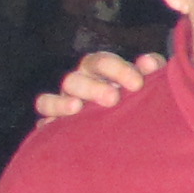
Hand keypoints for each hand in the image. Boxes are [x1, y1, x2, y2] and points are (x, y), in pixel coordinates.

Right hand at [32, 48, 155, 121]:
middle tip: (112, 98)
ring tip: (77, 107)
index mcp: (99, 72)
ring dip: (61, 103)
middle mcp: (78, 86)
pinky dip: (46, 126)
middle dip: (92, 87)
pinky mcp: (55, 128)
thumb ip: (151, 71)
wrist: (137, 130)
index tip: (137, 84)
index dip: (116, 69)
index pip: (101, 62)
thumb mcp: (148, 84)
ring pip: (48, 101)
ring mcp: (63, 106)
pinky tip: (54, 128)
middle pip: (74, 80)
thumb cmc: (140, 100)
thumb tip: (148, 63)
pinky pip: (43, 125)